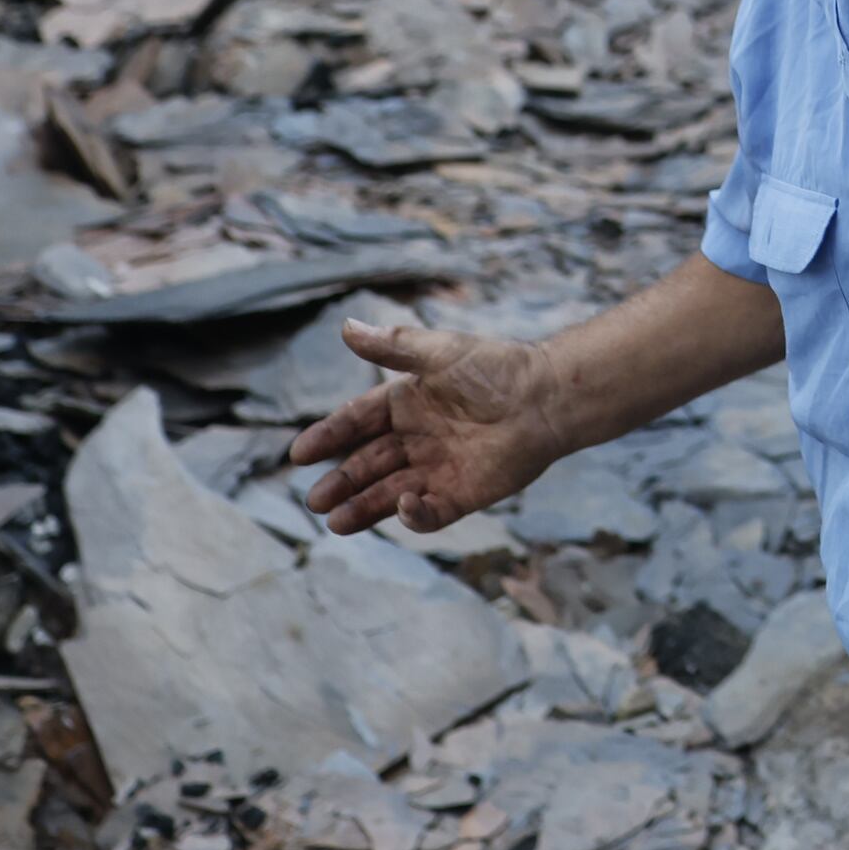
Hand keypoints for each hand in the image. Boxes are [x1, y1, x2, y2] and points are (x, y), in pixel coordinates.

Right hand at [288, 321, 567, 534]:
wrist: (548, 397)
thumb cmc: (497, 368)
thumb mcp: (440, 352)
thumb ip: (392, 347)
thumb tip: (345, 327)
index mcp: (406, 402)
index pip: (356, 423)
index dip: (328, 437)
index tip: (300, 454)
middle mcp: (416, 438)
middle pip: (367, 464)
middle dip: (340, 482)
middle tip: (313, 500)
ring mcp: (437, 468)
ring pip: (388, 493)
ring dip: (361, 508)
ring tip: (334, 522)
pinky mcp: (461, 494)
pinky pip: (429, 512)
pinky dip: (413, 514)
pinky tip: (402, 505)